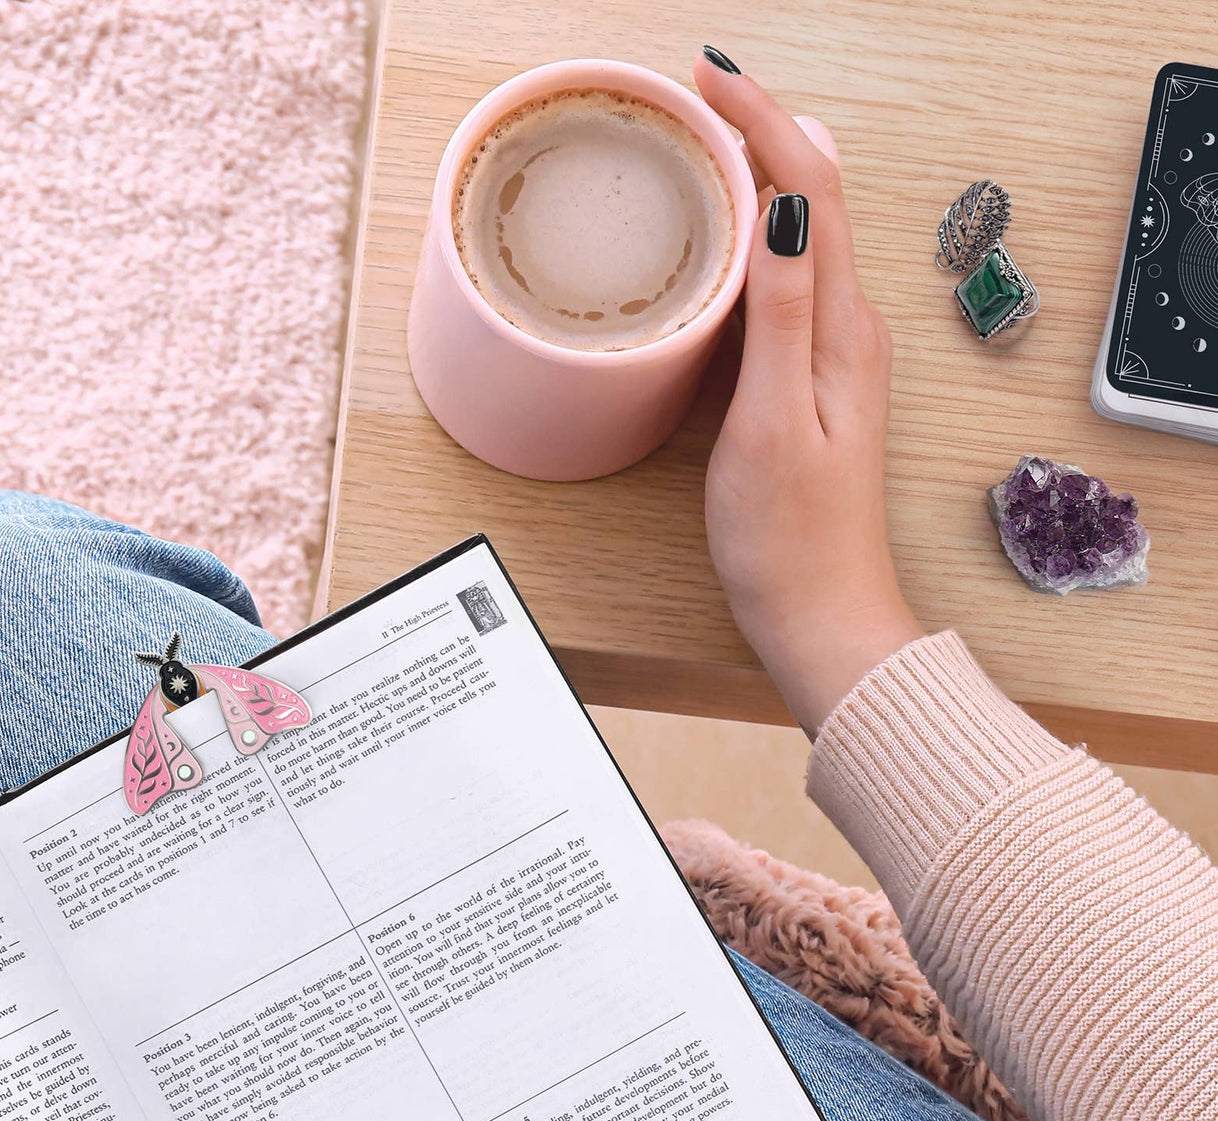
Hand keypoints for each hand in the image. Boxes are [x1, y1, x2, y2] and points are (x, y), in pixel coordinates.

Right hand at [692, 55, 921, 732]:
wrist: (820, 618)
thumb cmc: (790, 541)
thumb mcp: (772, 422)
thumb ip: (780, 313)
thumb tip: (784, 208)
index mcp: (841, 328)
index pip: (812, 188)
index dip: (762, 121)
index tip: (708, 79)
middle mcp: (846, 330)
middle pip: (813, 197)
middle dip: (760, 131)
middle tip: (696, 95)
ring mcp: (829, 356)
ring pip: (800, 237)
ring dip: (759, 179)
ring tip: (703, 144)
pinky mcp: (807, 384)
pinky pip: (785, 285)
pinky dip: (753, 242)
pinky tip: (720, 244)